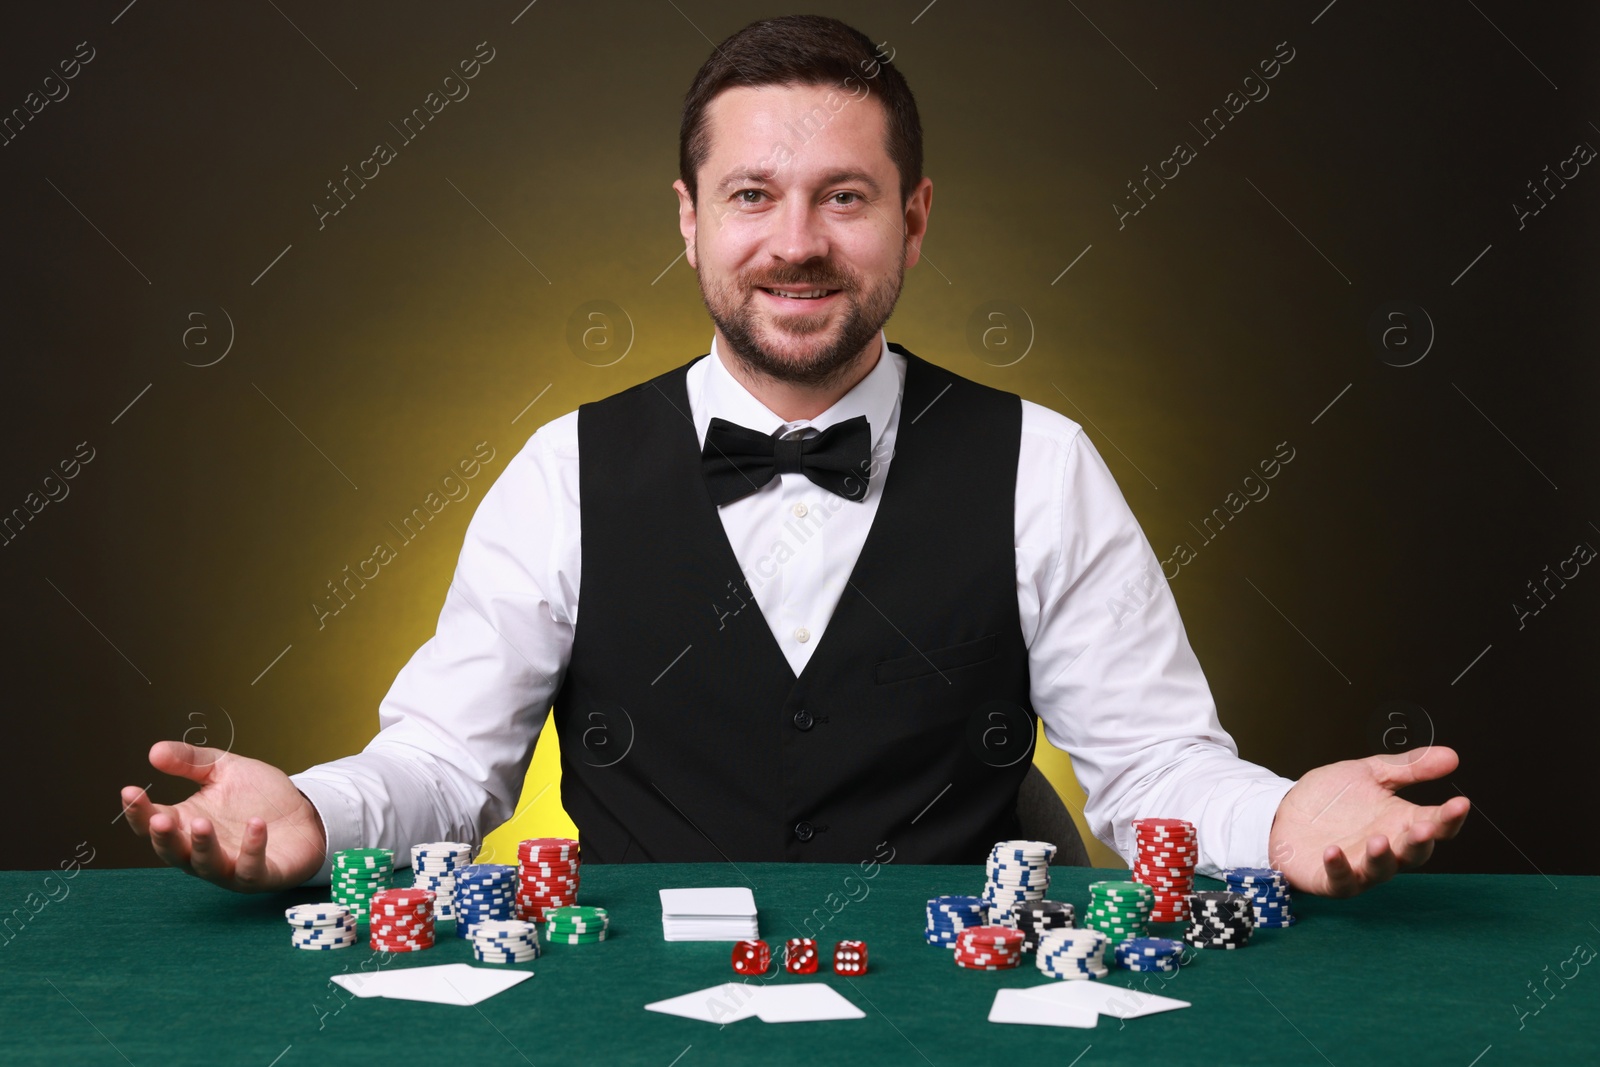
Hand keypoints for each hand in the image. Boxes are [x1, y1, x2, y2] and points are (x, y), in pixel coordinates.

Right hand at [119, 741, 326, 892]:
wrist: (306, 812)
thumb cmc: (259, 796)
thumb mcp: (225, 769)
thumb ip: (192, 761)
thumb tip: (154, 751)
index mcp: (187, 823)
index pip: (153, 823)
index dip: (138, 811)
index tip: (129, 791)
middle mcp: (202, 850)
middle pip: (172, 852)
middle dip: (164, 837)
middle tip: (160, 819)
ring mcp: (230, 866)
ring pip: (206, 865)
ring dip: (203, 846)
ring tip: (203, 824)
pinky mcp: (260, 875)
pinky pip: (250, 868)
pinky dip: (251, 849)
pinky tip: (256, 824)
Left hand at [1267, 745, 1469, 896]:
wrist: (1285, 811)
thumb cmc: (1332, 798)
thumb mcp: (1370, 774)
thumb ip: (1408, 767)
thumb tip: (1453, 755)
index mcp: (1400, 823)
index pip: (1435, 824)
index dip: (1449, 817)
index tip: (1461, 802)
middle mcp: (1386, 848)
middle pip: (1412, 852)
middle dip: (1420, 841)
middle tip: (1425, 827)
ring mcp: (1359, 866)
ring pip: (1380, 870)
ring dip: (1381, 857)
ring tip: (1378, 840)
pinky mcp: (1330, 879)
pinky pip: (1339, 880)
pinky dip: (1338, 868)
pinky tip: (1333, 851)